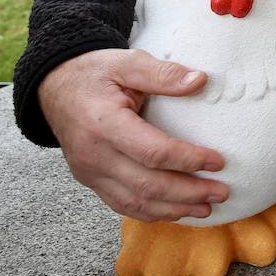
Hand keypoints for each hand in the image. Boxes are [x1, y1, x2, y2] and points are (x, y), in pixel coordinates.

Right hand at [38, 48, 228, 221]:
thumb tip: (200, 80)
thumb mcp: (127, 62)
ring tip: (206, 208)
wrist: (54, 87)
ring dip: (173, 209)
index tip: (218, 161)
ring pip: (134, 202)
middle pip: (147, 185)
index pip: (152, 152)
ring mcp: (88, 171)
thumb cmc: (94, 72)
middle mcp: (94, 154)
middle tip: (222, 192)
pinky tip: (176, 211)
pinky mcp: (89, 180)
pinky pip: (121, 204)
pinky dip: (150, 213)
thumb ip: (162, 73)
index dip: (188, 160)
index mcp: (104, 123)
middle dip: (188, 193)